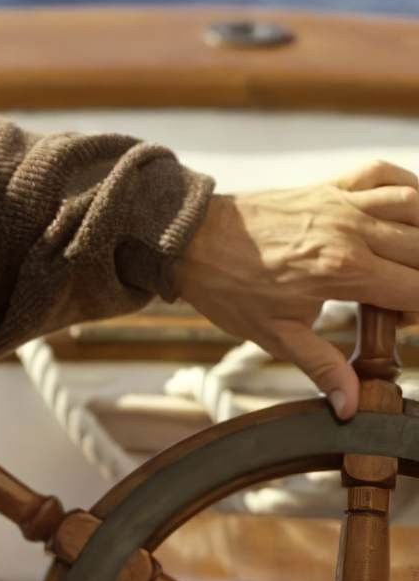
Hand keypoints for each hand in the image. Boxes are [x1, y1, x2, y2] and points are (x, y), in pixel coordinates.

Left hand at [171, 160, 418, 419]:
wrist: (186, 240)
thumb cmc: (227, 286)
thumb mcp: (275, 334)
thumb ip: (322, 366)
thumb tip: (351, 407)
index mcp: (344, 270)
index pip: (418, 290)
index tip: (407, 323)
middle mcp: (351, 230)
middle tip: (401, 302)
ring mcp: (340, 203)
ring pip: (416, 205)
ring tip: (411, 263)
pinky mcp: (327, 186)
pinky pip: (381, 174)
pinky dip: (407, 184)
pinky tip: (411, 210)